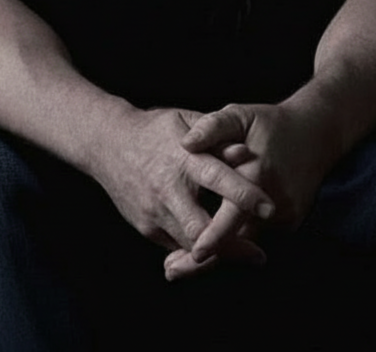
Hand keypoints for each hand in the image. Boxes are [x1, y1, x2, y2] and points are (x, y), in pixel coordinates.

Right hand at [89, 106, 275, 252]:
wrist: (106, 143)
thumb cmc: (155, 130)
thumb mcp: (185, 120)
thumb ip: (217, 137)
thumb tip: (246, 154)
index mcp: (182, 157)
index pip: (217, 178)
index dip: (243, 195)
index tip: (269, 209)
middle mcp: (167, 188)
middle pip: (201, 228)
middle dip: (231, 246)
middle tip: (258, 254)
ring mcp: (153, 211)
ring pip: (190, 245)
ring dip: (219, 253)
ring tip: (247, 253)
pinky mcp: (145, 227)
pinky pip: (177, 245)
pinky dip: (198, 248)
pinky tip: (216, 248)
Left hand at [164, 101, 339, 279]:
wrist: (315, 133)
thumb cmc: (269, 122)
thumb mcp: (239, 114)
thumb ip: (213, 127)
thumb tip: (186, 143)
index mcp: (259, 173)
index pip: (235, 213)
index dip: (214, 235)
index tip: (193, 252)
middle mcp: (275, 201)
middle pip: (238, 240)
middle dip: (206, 257)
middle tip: (171, 269)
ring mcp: (285, 215)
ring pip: (246, 242)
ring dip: (218, 251)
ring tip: (180, 262)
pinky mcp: (289, 222)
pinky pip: (256, 236)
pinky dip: (234, 242)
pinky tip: (208, 245)